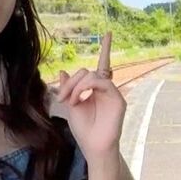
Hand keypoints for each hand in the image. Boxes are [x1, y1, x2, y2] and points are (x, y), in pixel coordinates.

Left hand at [56, 32, 125, 156]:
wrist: (93, 146)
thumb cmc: (83, 129)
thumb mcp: (71, 104)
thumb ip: (68, 88)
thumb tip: (63, 71)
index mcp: (96, 89)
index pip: (101, 65)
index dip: (106, 49)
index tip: (108, 33)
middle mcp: (106, 88)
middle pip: (87, 71)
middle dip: (71, 82)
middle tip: (62, 98)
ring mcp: (113, 93)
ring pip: (93, 75)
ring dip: (77, 86)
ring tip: (71, 101)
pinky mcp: (118, 99)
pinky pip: (102, 82)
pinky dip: (86, 88)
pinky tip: (79, 99)